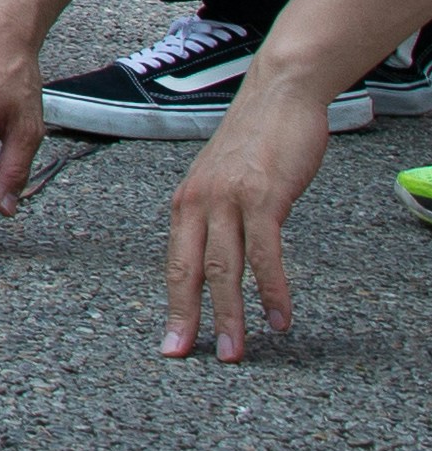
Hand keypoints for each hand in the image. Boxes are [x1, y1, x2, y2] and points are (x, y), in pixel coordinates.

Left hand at [164, 86, 326, 359]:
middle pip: (188, 270)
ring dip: (231, 314)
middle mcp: (198, 202)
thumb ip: (218, 216)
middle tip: (187, 354)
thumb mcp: (223, 181)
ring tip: (238, 351)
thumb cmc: (254, 141)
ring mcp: (229, 200)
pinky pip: (264, 252)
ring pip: (223, 267)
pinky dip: (271, 289)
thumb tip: (220, 253)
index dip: (173, 304)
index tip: (172, 341)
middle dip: (188, 317)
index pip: (174, 263)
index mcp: (184, 202)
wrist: (277, 96)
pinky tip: (278, 317)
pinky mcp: (263, 197)